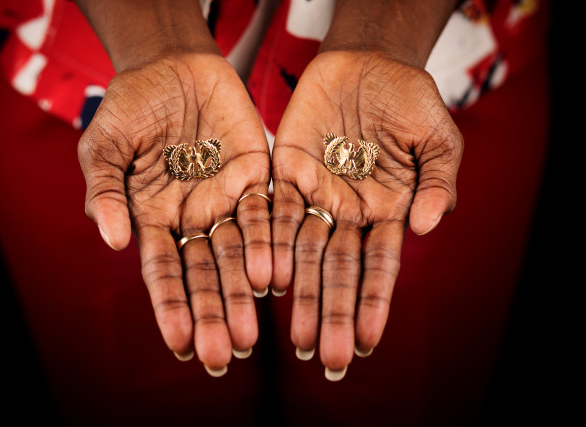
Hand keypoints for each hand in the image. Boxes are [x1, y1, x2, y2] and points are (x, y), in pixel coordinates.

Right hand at [78, 53, 271, 374]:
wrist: (172, 66)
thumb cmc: (131, 107)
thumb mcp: (104, 147)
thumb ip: (105, 192)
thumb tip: (114, 242)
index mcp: (155, 218)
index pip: (164, 272)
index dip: (171, 308)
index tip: (179, 346)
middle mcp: (193, 218)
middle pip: (206, 273)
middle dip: (213, 313)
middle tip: (225, 355)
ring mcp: (226, 199)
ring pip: (239, 254)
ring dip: (244, 293)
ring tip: (252, 334)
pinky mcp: (257, 176)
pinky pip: (266, 214)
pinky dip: (269, 244)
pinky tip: (274, 278)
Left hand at [271, 50, 462, 378]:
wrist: (369, 63)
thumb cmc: (410, 101)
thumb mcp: (439, 138)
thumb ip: (437, 182)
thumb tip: (426, 228)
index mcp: (386, 212)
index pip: (378, 266)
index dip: (372, 303)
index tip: (366, 342)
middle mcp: (348, 212)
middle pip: (338, 270)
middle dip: (332, 312)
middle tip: (325, 357)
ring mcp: (315, 194)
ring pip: (303, 251)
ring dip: (300, 294)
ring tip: (295, 338)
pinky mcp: (285, 172)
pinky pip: (274, 211)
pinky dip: (271, 243)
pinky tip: (268, 278)